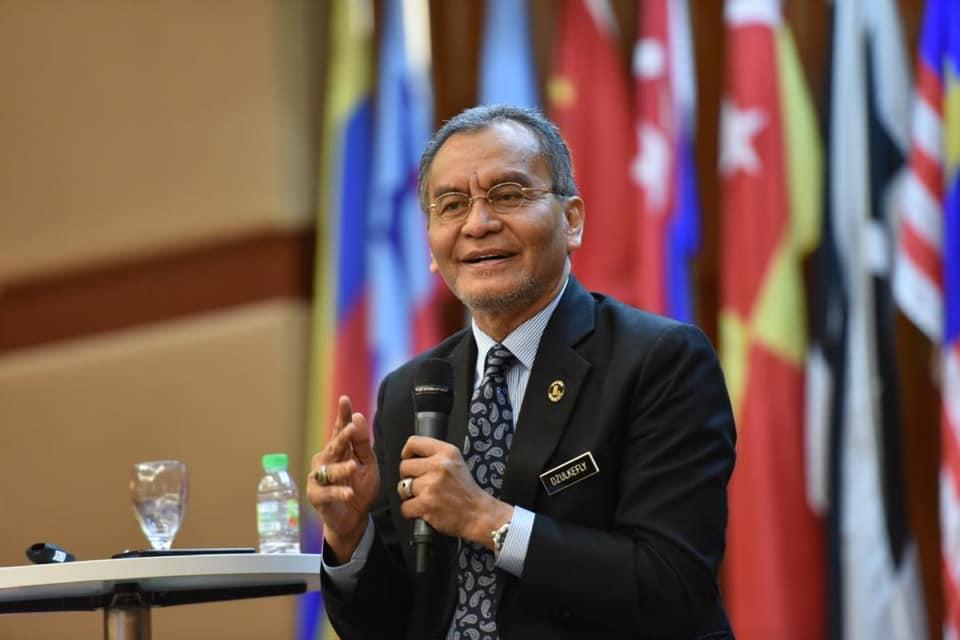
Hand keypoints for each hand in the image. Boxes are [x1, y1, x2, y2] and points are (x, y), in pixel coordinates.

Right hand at [306, 396, 379, 562]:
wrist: (353, 518)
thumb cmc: (359, 488)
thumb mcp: (367, 464)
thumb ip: (362, 443)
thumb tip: (358, 417)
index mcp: (339, 450)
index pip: (340, 429)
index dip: (342, 415)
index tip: (345, 400)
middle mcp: (326, 461)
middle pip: (334, 445)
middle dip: (341, 436)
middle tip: (351, 428)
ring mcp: (319, 478)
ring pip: (329, 470)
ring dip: (341, 469)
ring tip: (353, 468)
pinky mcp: (316, 496)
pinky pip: (327, 492)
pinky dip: (339, 492)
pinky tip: (349, 493)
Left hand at [398, 436, 512, 548]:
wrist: (478, 514)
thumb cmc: (466, 491)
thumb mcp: (456, 462)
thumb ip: (435, 455)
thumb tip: (409, 456)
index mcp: (446, 452)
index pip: (413, 443)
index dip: (407, 453)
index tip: (409, 460)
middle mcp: (439, 466)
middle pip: (404, 466)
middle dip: (409, 477)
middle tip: (423, 484)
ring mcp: (431, 485)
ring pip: (402, 487)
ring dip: (410, 495)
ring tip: (426, 497)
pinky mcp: (426, 504)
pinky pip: (405, 506)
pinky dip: (412, 511)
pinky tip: (425, 509)